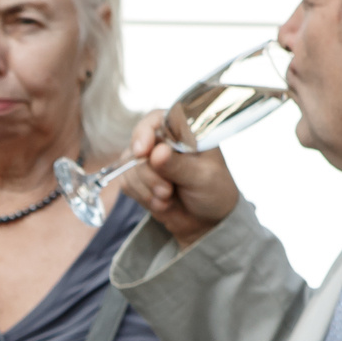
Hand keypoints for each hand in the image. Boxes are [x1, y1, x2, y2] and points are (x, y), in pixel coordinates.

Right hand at [116, 110, 240, 246]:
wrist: (208, 222)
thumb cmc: (215, 192)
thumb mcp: (202, 177)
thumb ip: (178, 165)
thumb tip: (156, 153)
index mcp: (184, 131)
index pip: (156, 118)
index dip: (144, 132)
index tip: (141, 152)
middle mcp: (164, 141)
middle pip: (137, 146)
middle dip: (148, 174)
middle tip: (167, 191)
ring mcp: (150, 160)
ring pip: (128, 167)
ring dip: (145, 188)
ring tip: (167, 199)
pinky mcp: (141, 179)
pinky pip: (126, 183)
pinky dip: (141, 196)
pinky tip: (161, 204)